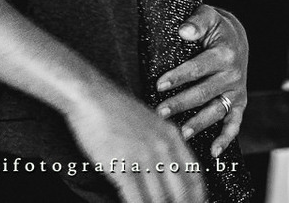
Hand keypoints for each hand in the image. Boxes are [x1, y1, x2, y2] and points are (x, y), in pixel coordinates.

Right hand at [65, 83, 206, 202]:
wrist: (91, 95)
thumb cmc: (115, 109)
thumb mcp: (150, 122)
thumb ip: (163, 145)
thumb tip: (170, 172)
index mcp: (171, 136)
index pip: (194, 176)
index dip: (197, 197)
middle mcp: (161, 148)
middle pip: (180, 192)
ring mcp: (142, 157)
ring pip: (160, 200)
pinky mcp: (122, 165)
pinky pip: (137, 198)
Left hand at [155, 4, 247, 156]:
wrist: (237, 37)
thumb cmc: (215, 27)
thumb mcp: (208, 15)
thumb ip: (196, 21)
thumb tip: (183, 30)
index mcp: (224, 54)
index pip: (198, 68)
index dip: (178, 76)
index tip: (159, 85)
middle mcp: (233, 75)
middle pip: (203, 93)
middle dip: (181, 104)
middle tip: (160, 112)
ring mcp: (236, 92)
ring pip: (215, 111)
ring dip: (198, 124)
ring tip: (180, 134)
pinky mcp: (238, 103)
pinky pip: (234, 124)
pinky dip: (225, 139)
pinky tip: (213, 153)